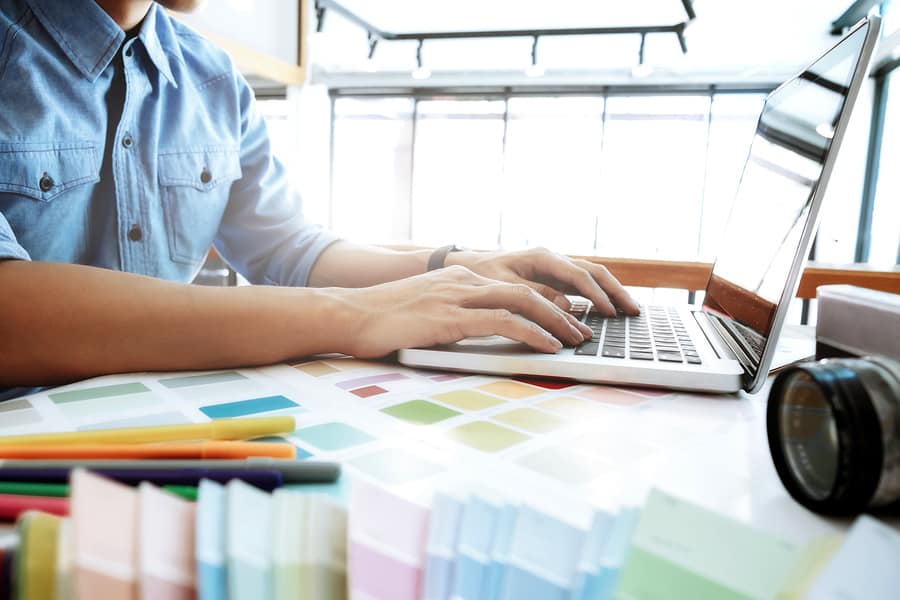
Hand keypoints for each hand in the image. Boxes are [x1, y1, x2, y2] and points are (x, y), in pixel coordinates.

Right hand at [337, 266, 593, 357]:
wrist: (348, 315)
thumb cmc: (382, 319)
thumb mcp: (427, 311)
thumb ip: (456, 315)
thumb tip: (482, 332)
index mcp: (461, 279)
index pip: (517, 286)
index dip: (549, 302)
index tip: (570, 319)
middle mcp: (465, 281)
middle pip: (530, 290)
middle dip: (564, 311)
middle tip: (584, 331)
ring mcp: (458, 296)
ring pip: (524, 302)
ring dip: (557, 322)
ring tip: (576, 341)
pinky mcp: (451, 317)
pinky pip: (503, 322)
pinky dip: (532, 333)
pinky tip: (549, 346)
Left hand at [445, 247, 639, 315]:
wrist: (467, 265)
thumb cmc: (482, 273)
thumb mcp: (504, 285)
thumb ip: (534, 294)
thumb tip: (566, 306)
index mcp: (543, 257)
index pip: (578, 275)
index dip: (596, 294)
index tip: (610, 311)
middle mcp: (553, 259)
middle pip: (594, 272)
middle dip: (615, 291)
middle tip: (634, 311)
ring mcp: (556, 267)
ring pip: (592, 277)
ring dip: (611, 293)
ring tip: (629, 311)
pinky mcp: (554, 278)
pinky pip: (582, 285)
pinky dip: (598, 296)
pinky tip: (609, 310)